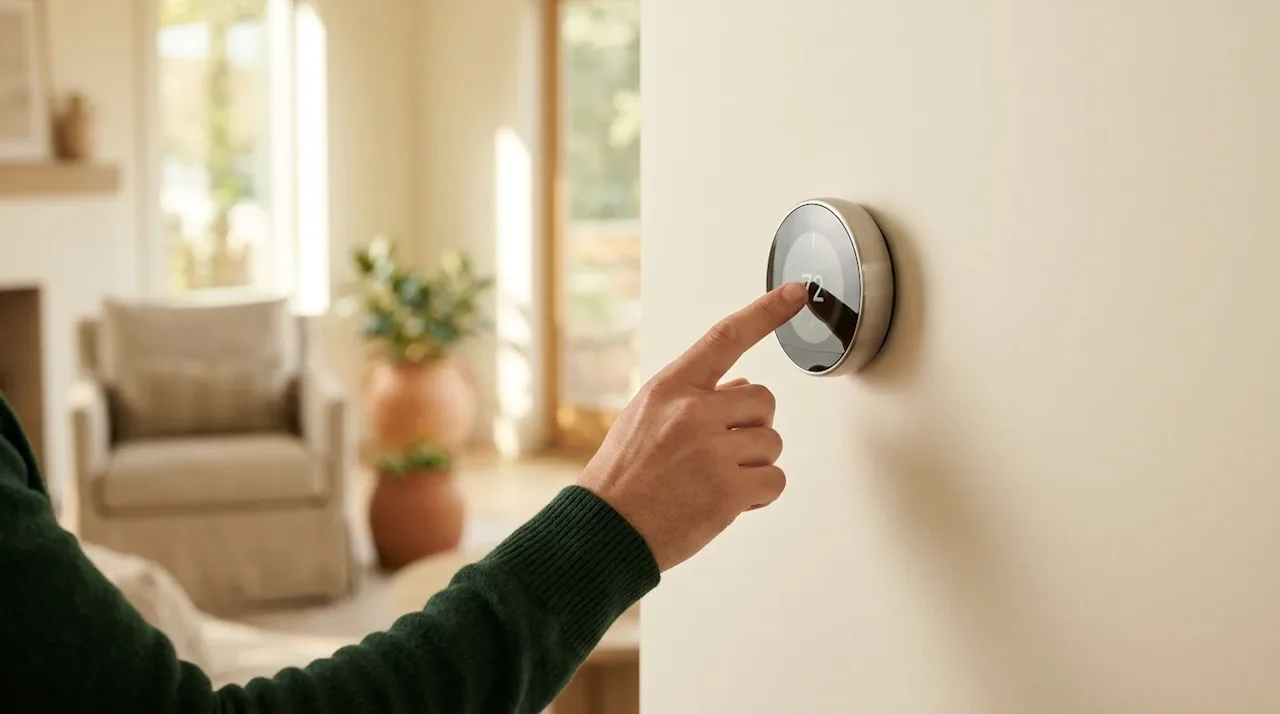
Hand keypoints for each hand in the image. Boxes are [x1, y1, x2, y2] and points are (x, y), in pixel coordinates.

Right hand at [578, 282, 808, 571]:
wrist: (604, 532)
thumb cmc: (623, 478)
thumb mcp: (645, 419)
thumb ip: (692, 398)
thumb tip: (741, 387)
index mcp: (670, 388)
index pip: (725, 337)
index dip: (766, 311)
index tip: (797, 292)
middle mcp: (692, 412)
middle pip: (764, 401)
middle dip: (752, 427)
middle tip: (720, 453)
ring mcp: (711, 451)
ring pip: (771, 444)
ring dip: (753, 465)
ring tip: (713, 481)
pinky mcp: (727, 491)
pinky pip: (774, 481)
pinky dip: (759, 496)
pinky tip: (728, 501)